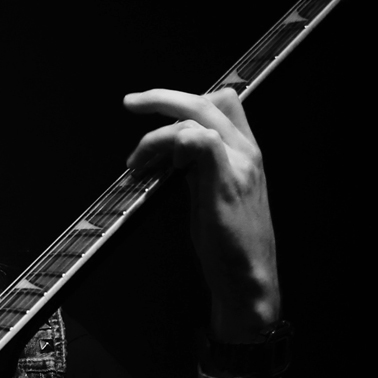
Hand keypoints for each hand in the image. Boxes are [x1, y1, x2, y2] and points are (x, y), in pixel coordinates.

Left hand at [124, 88, 280, 341]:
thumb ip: (198, 172)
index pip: (224, 103)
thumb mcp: (213, 198)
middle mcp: (247, 153)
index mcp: (246, 154)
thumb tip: (171, 157)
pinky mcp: (227, 181)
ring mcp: (240, 164)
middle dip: (162, 97)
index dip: (187, 101)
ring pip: (197, 117)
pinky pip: (197, 141)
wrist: (247, 280)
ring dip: (155, 136)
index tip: (154, 113)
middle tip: (130, 103)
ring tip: (135, 164)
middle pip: (207, 100)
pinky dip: (168, 145)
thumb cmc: (228, 247)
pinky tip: (151, 169)